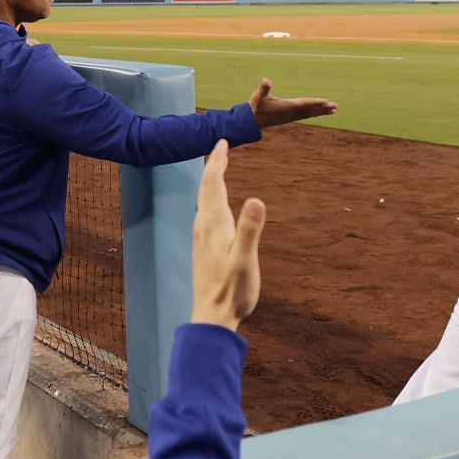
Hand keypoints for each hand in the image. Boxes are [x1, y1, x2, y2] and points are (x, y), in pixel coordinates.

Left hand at [191, 142, 265, 332]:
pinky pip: (206, 213)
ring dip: (210, 181)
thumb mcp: (246, 260)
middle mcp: (204, 227)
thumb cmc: (233, 291)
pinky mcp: (203, 247)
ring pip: (204, 200)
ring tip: (217, 168)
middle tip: (221, 146)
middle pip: (206, 188)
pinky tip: (215, 206)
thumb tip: (256, 199)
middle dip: (213, 165)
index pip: (213, 184)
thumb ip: (251, 230)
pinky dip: (211, 198)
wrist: (212, 317)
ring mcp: (201, 237)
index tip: (222, 142)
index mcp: (215, 224)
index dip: (217, 161)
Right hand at [246, 77, 336, 128]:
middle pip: (311, 109)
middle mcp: (292, 112)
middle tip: (335, 106)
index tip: (326, 102)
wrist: (253, 121)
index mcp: (287, 106)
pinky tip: (321, 112)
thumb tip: (265, 80)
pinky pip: (307, 115)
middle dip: (323, 108)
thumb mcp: (258, 97)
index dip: (315, 102)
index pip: (304, 103)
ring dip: (322, 111)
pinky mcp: (291, 117)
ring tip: (334, 110)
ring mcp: (292, 116)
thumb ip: (263, 89)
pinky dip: (315, 113)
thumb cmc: (256, 107)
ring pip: (310, 113)